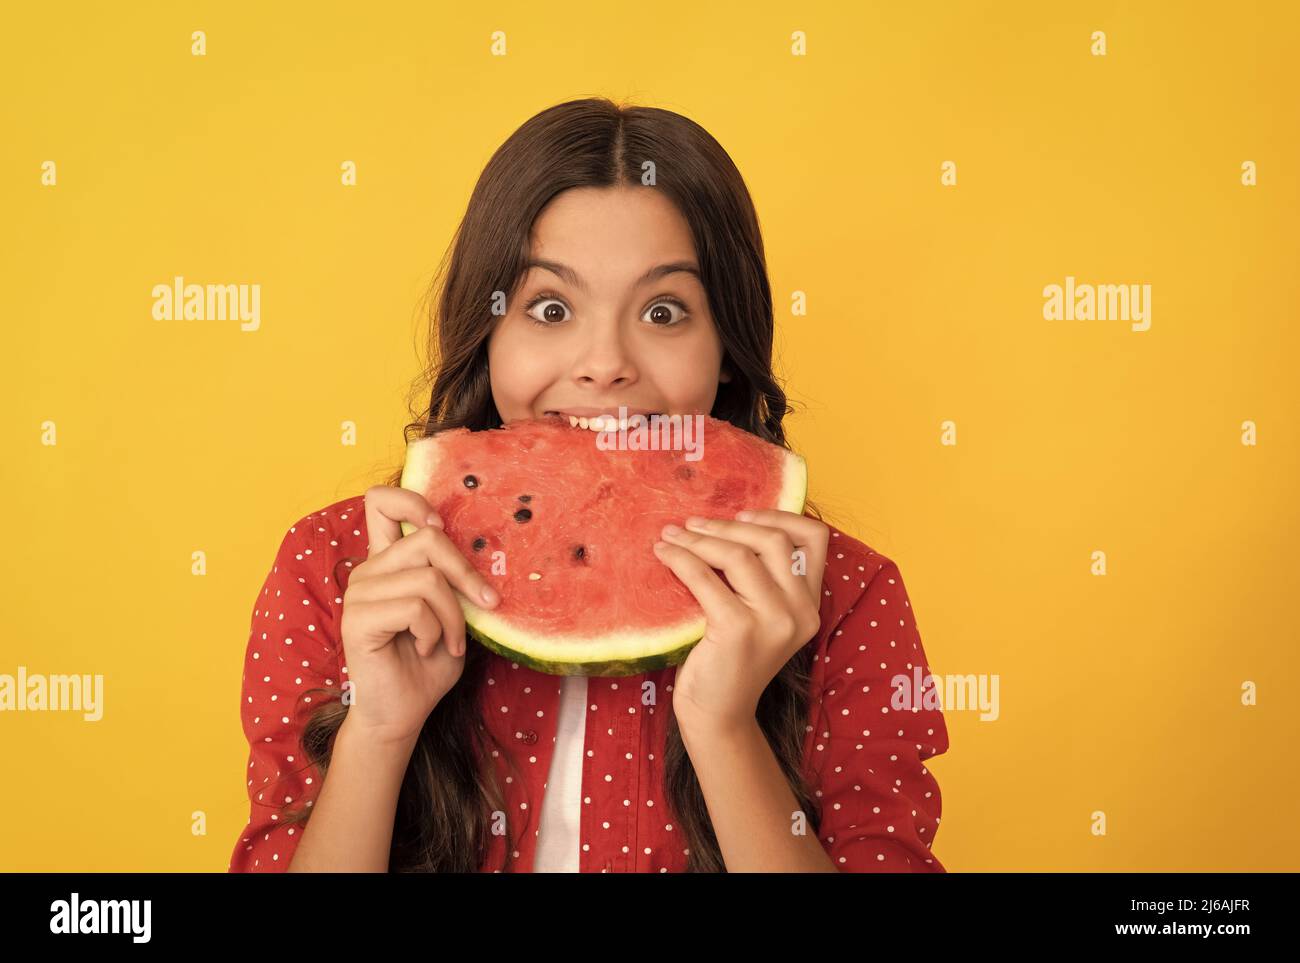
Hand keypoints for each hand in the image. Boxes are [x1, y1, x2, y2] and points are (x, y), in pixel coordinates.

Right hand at [338, 484, 501, 746]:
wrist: (402, 713)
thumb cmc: (428, 665)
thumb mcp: (453, 614)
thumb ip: (456, 582)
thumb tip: (486, 556)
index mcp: (387, 562)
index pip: (382, 502)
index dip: (413, 501)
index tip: (441, 526)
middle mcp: (368, 570)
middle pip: (428, 539)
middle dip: (466, 574)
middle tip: (486, 604)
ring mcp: (359, 593)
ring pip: (428, 578)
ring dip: (453, 616)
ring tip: (450, 642)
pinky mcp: (357, 619)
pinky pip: (414, 608)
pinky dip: (434, 631)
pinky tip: (426, 649)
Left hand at [652, 508, 829, 736]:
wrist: (718, 716)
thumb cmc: (731, 661)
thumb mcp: (760, 617)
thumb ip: (761, 580)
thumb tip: (723, 523)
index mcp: (810, 604)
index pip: (815, 539)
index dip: (781, 515)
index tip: (743, 514)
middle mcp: (800, 612)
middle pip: (773, 540)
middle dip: (728, 524)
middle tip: (692, 524)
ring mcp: (772, 621)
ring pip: (738, 554)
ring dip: (699, 538)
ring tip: (671, 536)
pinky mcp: (738, 630)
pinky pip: (705, 577)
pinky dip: (680, 559)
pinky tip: (663, 555)